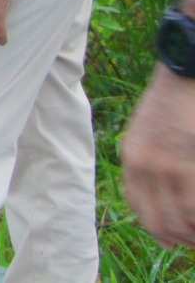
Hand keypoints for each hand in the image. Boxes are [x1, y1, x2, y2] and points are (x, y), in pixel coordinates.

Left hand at [122, 65, 194, 246]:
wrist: (182, 76)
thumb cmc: (171, 102)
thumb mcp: (147, 131)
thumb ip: (149, 160)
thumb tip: (165, 196)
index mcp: (130, 157)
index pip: (138, 207)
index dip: (157, 229)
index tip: (172, 240)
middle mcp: (142, 166)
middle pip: (158, 222)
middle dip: (180, 238)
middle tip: (194, 241)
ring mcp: (165, 167)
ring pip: (179, 221)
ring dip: (193, 233)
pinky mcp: (186, 166)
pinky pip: (193, 208)